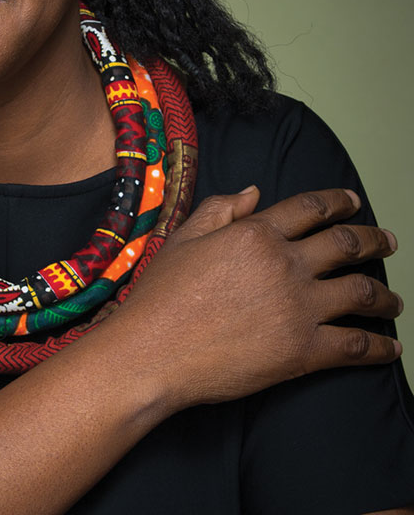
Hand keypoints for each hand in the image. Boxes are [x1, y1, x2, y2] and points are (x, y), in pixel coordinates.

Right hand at [115, 186, 402, 409]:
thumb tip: (254, 192)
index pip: (310, 208)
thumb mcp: (182, 239)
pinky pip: (355, 345)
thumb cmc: (161, 295)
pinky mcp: (303, 351)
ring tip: (393, 299)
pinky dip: (378, 345)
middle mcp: (285, 265)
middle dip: (373, 240)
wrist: (154, 350)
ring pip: (361, 292)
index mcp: (255, 234)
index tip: (352, 200)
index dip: (337, 201)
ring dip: (384, 294)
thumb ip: (219, 210)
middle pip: (346, 245)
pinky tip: (388, 346)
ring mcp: (298, 308)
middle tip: (387, 241)